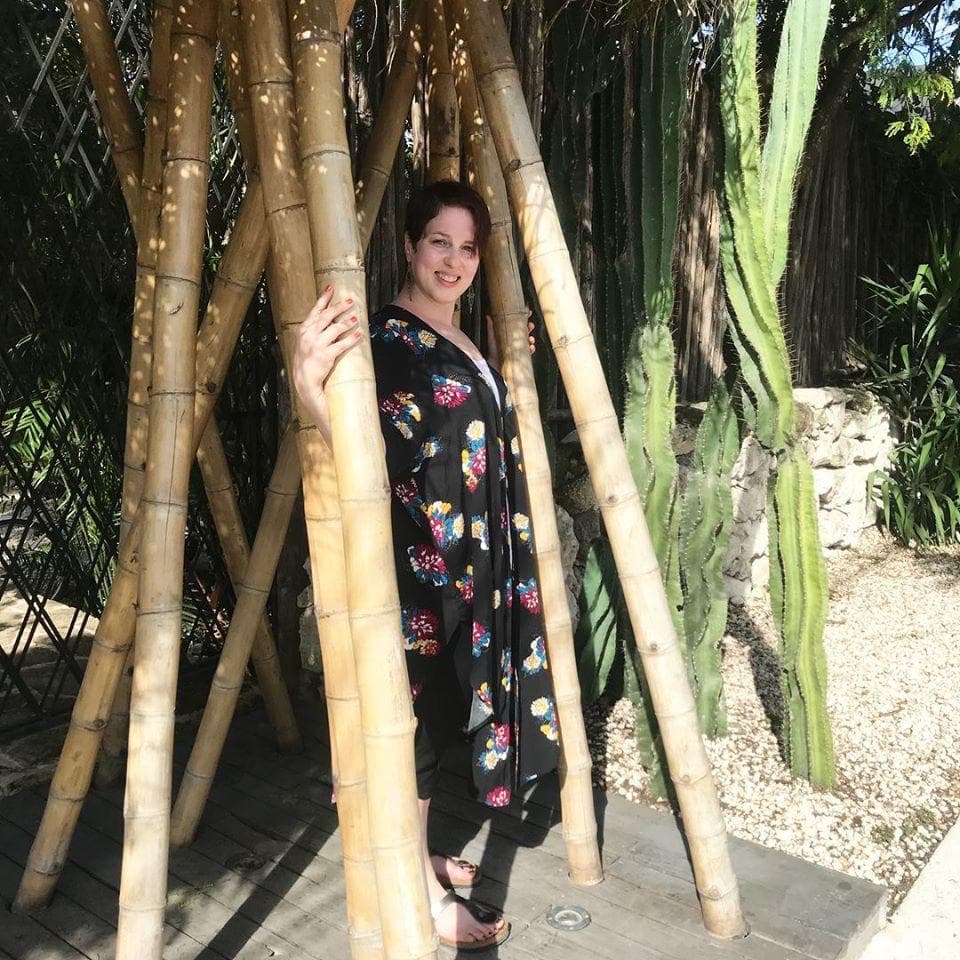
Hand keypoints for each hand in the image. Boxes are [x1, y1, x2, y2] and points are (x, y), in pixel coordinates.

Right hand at [292, 286, 361, 431]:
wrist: (304, 379)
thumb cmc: (307, 359)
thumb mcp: (306, 341)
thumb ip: (315, 329)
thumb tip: (330, 316)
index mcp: (304, 330)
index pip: (315, 310)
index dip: (323, 298)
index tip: (331, 288)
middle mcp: (309, 335)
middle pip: (326, 316)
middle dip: (339, 307)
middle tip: (350, 301)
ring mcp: (317, 345)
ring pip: (335, 329)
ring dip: (347, 322)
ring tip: (356, 318)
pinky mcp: (326, 356)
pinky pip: (341, 345)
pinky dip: (351, 338)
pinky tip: (359, 334)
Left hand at [485, 306, 535, 368]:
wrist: (493, 370)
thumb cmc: (492, 355)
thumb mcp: (492, 340)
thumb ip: (491, 329)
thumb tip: (488, 316)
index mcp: (507, 336)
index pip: (517, 325)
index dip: (523, 318)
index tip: (528, 312)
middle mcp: (514, 342)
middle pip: (524, 332)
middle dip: (529, 328)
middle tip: (530, 326)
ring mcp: (518, 350)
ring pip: (528, 342)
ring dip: (531, 339)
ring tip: (530, 339)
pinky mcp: (521, 358)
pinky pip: (529, 352)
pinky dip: (531, 349)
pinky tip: (531, 347)